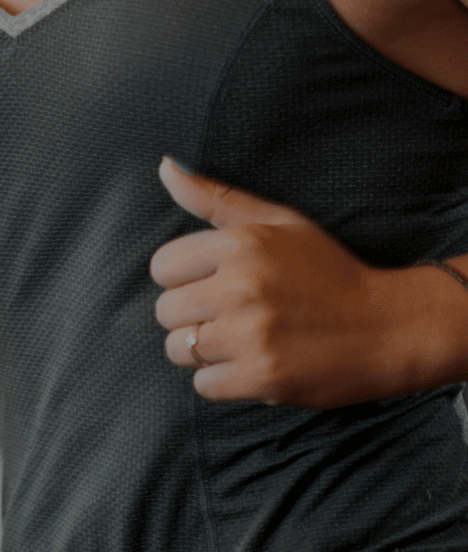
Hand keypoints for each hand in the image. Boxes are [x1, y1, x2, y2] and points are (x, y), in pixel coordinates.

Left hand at [149, 157, 448, 406]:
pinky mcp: (264, 377)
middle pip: (165, 310)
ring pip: (178, 349)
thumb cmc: (329, 271)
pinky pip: (204, 385)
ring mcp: (252, 335)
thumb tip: (164, 166)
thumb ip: (214, 197)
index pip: (161, 266)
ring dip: (202, 352)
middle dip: (190, 316)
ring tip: (239, 341)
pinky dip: (222, 381)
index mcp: (240, 245)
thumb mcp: (278, 221)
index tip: (211, 284)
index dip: (182, 279)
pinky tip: (252, 365)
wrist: (391, 328)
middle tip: (228, 317)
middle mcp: (241, 287)